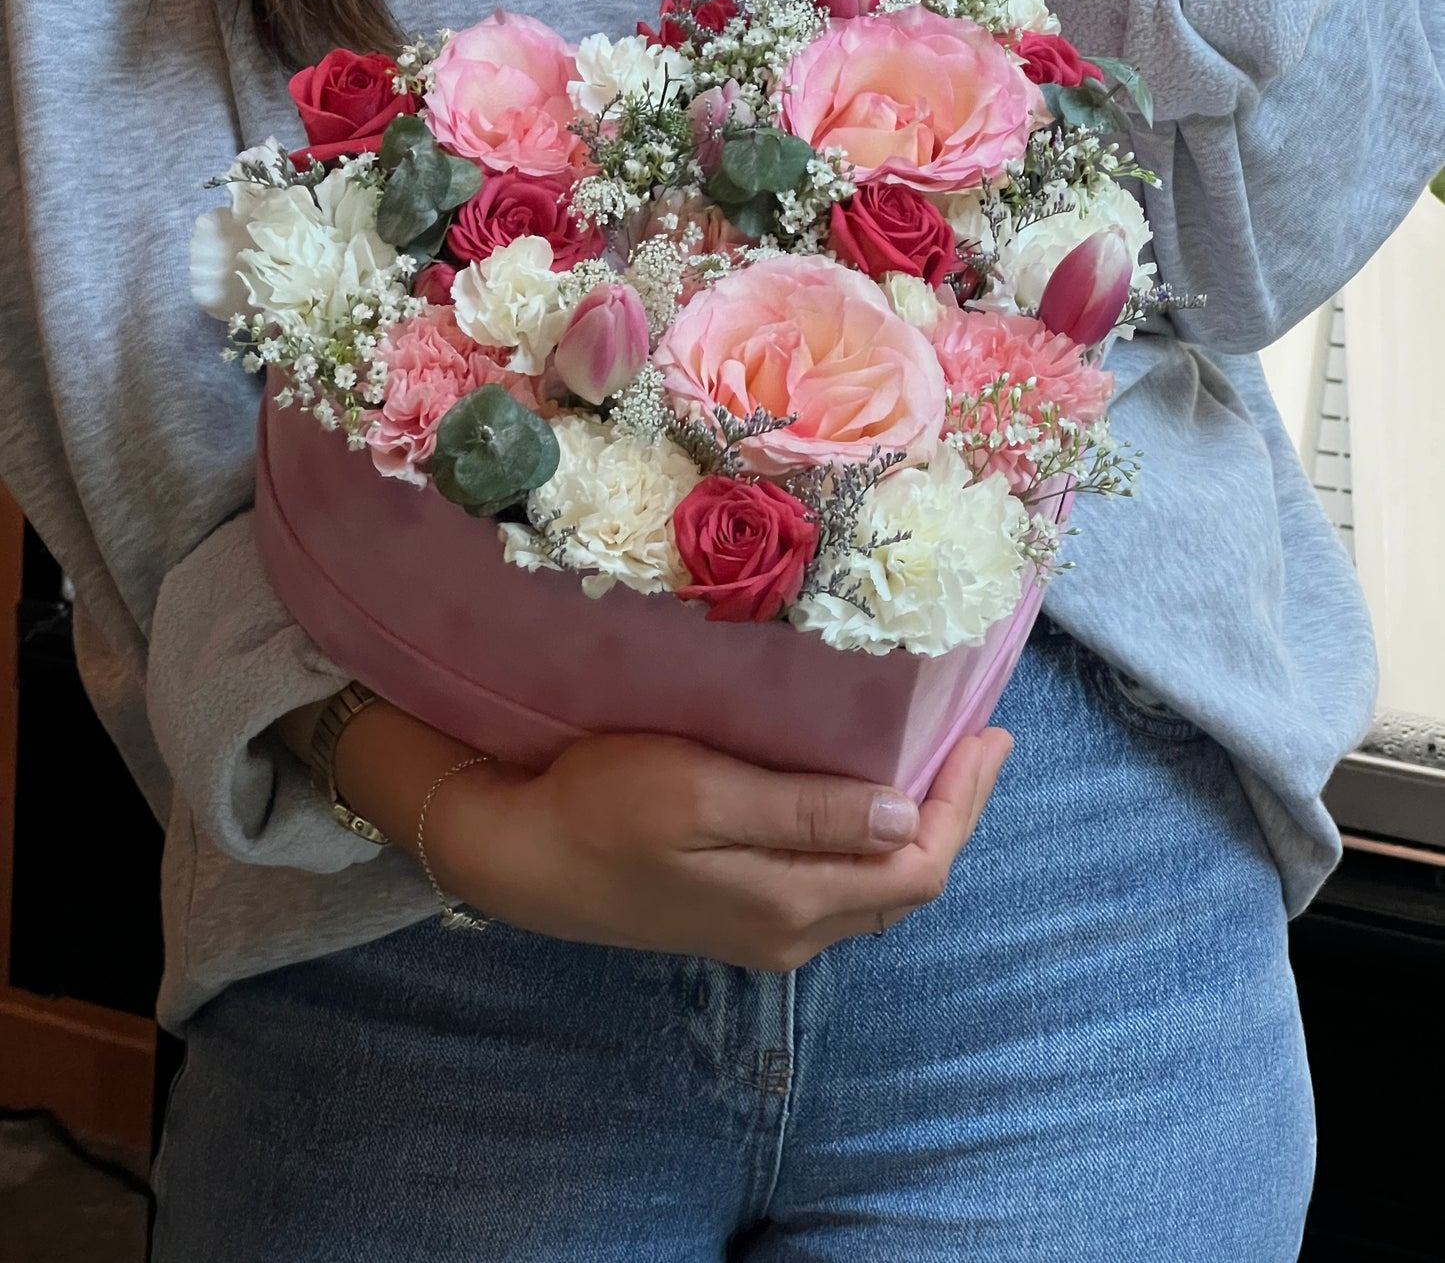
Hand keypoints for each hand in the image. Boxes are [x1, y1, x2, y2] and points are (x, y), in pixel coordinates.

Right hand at [427, 726, 1012, 971]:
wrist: (519, 855)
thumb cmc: (602, 807)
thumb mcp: (702, 793)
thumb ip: (804, 811)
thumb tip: (902, 813)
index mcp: (794, 903)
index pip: (918, 864)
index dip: (964, 803)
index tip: (989, 736)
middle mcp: (792, 932)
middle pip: (905, 882)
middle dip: (951, 812)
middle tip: (976, 741)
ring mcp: (763, 931)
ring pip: (871, 888)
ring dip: (913, 828)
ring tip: (933, 761)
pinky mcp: (736, 916)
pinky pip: (832, 885)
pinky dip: (866, 840)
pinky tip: (860, 796)